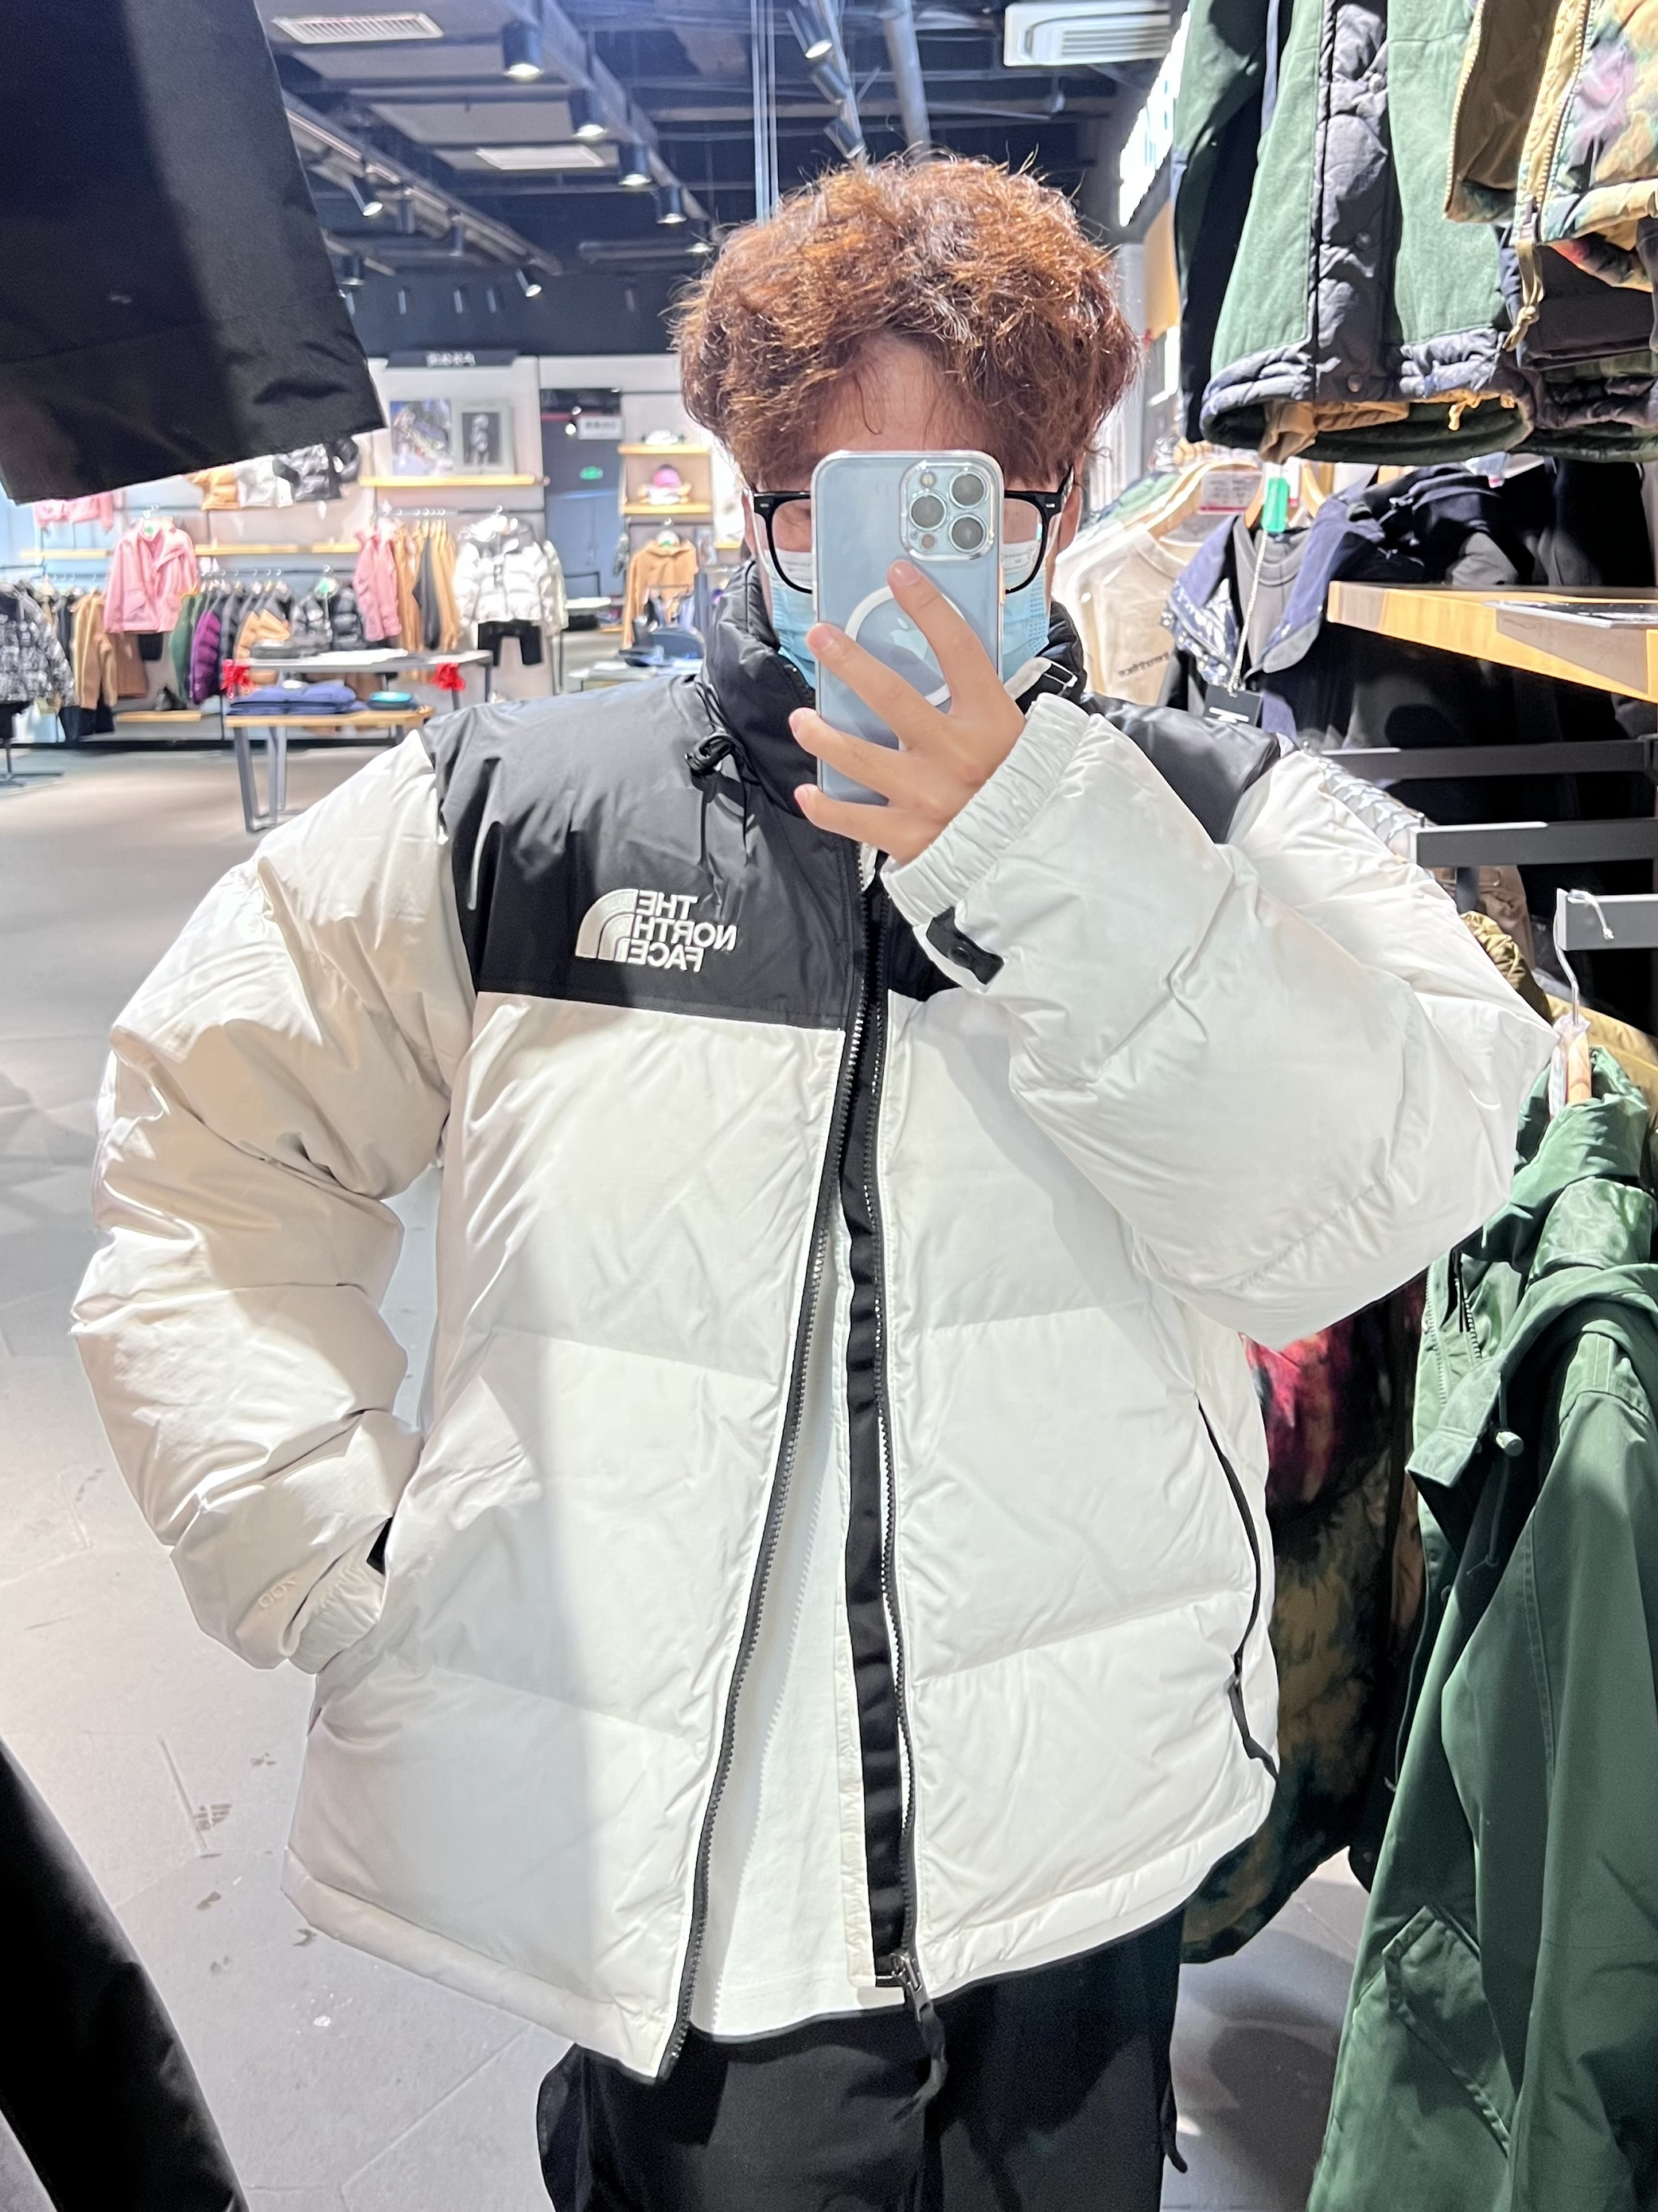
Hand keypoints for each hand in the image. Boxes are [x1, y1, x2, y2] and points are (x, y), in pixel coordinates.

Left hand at [791, 558, 1024, 863]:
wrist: (1039, 866)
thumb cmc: (1031, 797)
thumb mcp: (1024, 742)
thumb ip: (988, 710)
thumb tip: (952, 671)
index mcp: (993, 723)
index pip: (959, 649)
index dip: (927, 606)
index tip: (899, 574)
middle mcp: (957, 755)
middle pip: (891, 695)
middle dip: (849, 661)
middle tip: (822, 638)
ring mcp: (929, 797)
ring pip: (858, 756)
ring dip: (823, 734)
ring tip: (803, 718)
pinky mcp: (910, 838)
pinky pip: (854, 820)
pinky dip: (826, 807)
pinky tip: (807, 791)